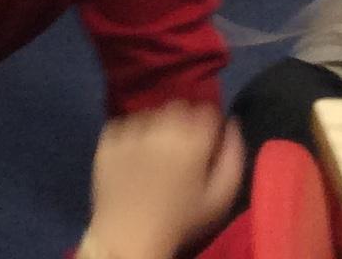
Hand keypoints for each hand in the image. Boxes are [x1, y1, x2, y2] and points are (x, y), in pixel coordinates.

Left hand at [82, 107, 243, 258]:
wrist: (129, 235)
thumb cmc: (182, 220)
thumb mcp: (221, 196)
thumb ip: (234, 156)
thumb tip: (232, 124)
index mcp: (192, 138)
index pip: (207, 109)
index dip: (210, 124)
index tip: (207, 141)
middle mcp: (160, 125)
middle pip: (178, 107)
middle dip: (184, 121)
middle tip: (183, 148)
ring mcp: (129, 128)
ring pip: (150, 113)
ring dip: (157, 125)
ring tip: (157, 152)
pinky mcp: (107, 137)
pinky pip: (124, 124)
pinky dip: (132, 133)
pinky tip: (135, 155)